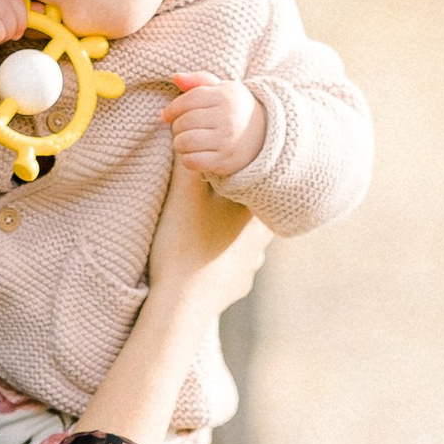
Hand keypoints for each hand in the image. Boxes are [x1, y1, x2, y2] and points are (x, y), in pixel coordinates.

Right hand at [147, 155, 268, 311]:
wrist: (182, 303)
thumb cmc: (184, 243)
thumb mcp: (184, 195)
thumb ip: (191, 164)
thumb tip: (195, 140)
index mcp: (253, 210)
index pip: (257, 181)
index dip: (242, 170)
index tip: (228, 165)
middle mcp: (261, 237)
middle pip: (254, 210)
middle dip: (239, 200)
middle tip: (218, 192)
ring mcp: (252, 264)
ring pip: (250, 239)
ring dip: (236, 231)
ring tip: (214, 224)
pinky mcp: (239, 284)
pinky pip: (238, 265)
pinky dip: (226, 258)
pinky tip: (212, 256)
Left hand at [162, 72, 265, 177]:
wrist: (263, 136)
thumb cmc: (233, 109)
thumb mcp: (222, 90)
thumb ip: (199, 80)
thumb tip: (176, 77)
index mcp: (226, 96)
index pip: (188, 100)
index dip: (172, 109)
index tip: (166, 115)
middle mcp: (228, 118)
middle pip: (184, 122)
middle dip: (177, 127)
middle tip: (182, 130)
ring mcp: (227, 141)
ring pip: (184, 142)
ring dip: (179, 143)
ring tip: (186, 141)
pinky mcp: (224, 161)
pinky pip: (192, 161)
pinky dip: (187, 159)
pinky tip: (194, 154)